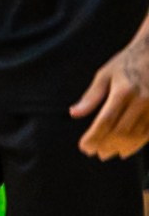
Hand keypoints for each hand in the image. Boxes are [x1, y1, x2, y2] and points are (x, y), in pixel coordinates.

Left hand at [72, 32, 148, 157]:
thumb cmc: (126, 63)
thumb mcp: (105, 74)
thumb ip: (91, 96)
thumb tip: (74, 113)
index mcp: (123, 91)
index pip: (106, 121)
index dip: (94, 137)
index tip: (84, 147)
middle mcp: (141, 100)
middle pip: (121, 131)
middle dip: (106, 145)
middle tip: (94, 153)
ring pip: (137, 135)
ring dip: (121, 147)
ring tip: (108, 153)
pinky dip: (137, 144)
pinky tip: (127, 149)